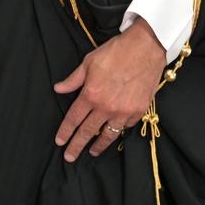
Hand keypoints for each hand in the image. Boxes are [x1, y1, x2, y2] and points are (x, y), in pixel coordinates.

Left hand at [53, 17, 165, 161]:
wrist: (146, 47)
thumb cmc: (116, 51)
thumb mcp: (89, 61)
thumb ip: (73, 79)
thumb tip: (58, 89)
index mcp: (91, 94)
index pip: (74, 118)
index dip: (65, 131)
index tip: (59, 141)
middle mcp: (106, 106)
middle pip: (88, 132)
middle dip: (76, 145)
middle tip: (69, 157)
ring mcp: (124, 111)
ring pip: (108, 134)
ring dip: (98, 145)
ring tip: (92, 152)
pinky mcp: (139, 110)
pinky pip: (125, 126)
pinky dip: (117, 130)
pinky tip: (113, 132)